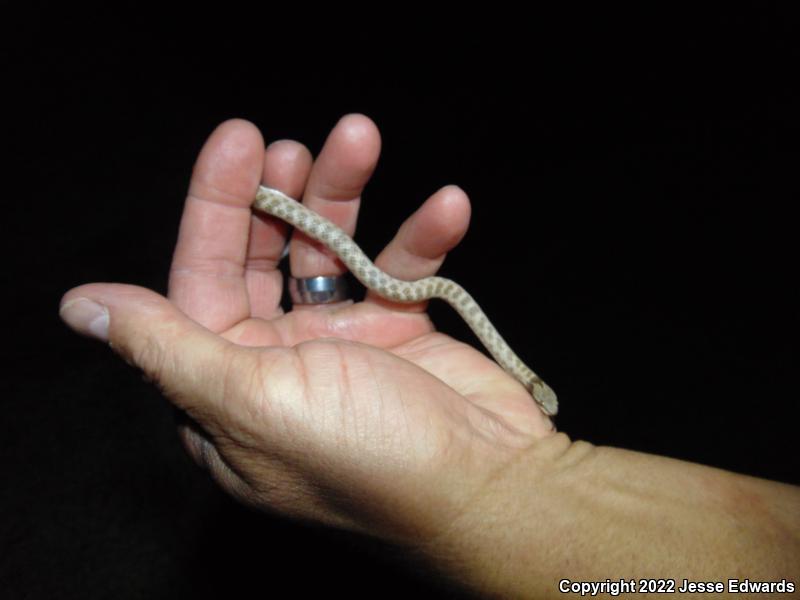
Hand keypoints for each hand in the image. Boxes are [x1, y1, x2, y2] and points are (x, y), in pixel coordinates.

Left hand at [59, 114, 555, 545]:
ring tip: (361, 138)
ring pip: (332, 252)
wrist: (489, 490)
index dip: (214, 205)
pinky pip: (401, 270)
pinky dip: (423, 237)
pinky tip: (448, 208)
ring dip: (346, 195)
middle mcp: (278, 366)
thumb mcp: (251, 404)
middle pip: (265, 257)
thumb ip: (166, 350)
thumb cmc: (367, 459)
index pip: (201, 280)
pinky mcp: (399, 335)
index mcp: (227, 388)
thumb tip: (80, 308)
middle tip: (293, 145)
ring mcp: (341, 348)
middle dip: (277, 194)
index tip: (239, 140)